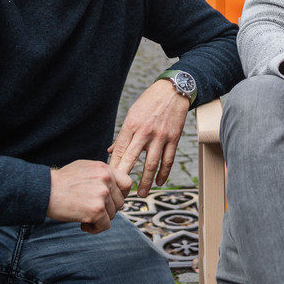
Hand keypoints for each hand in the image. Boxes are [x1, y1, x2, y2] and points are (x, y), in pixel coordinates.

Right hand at [48, 160, 132, 232]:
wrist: (44, 190)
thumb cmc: (61, 181)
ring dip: (100, 219)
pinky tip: (83, 224)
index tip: (111, 201)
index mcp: (105, 169)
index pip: (127, 183)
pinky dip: (95, 228)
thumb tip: (113, 186)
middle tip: (92, 210)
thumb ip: (101, 175)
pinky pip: (105, 225)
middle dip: (108, 209)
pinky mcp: (96, 210)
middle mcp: (106, 180)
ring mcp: (102, 195)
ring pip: (112, 214)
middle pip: (120, 201)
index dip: (121, 194)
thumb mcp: (85, 168)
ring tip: (84, 216)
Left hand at [108, 79, 190, 196]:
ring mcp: (160, 136)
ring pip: (152, 163)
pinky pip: (168, 160)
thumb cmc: (149, 102)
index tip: (110, 180)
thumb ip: (122, 134)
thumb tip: (110, 151)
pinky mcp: (174, 138)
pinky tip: (159, 182)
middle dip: (125, 178)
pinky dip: (164, 173)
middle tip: (121, 193)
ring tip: (141, 193)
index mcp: (131, 125)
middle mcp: (145, 132)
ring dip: (146, 181)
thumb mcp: (132, 114)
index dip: (114, 167)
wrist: (173, 90)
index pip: (119, 150)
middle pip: (132, 159)